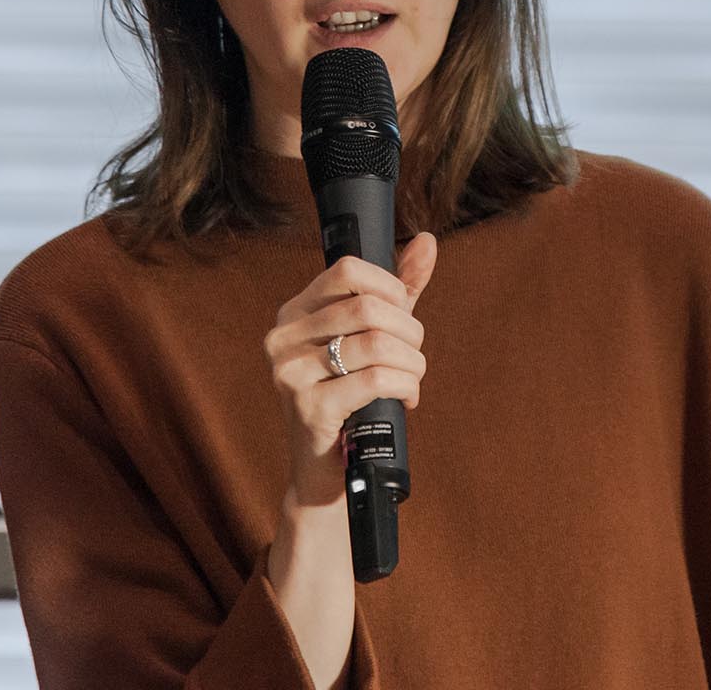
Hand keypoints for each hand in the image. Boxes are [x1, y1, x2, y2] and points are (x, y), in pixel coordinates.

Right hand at [264, 232, 436, 507]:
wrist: (326, 471)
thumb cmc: (350, 396)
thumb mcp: (372, 337)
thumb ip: (398, 290)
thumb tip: (427, 241)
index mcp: (293, 313)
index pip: (347, 269)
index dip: (390, 286)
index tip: (404, 313)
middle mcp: (283, 338)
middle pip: (368, 308)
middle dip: (409, 331)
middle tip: (415, 355)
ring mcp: (291, 373)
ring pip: (376, 344)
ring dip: (412, 363)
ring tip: (413, 379)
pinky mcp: (308, 408)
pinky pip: (376, 380)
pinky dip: (406, 386)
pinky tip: (407, 398)